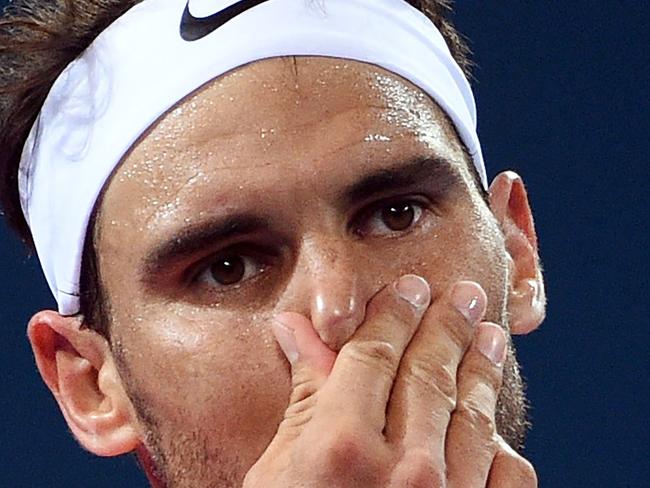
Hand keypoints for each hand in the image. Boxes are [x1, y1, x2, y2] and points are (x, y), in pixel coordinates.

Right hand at [243, 276, 536, 486]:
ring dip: (481, 367)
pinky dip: (501, 445)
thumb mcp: (278, 469)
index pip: (375, 352)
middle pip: (428, 370)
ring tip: (490, 335)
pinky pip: (504, 475)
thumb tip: (296, 330)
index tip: (408, 289)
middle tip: (464, 295)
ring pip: (471, 413)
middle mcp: (400, 467)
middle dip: (446, 324)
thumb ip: (302, 395)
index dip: (394, 313)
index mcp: (340, 444)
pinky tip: (494, 423)